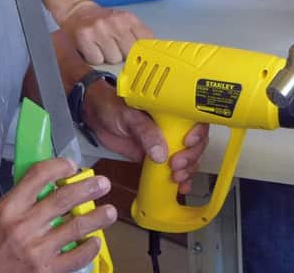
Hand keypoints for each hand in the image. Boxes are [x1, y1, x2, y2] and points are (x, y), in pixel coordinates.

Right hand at [0, 158, 113, 272]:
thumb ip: (24, 198)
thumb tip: (54, 182)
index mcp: (10, 208)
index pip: (38, 176)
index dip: (59, 166)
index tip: (72, 166)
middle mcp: (24, 226)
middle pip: (64, 199)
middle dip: (89, 188)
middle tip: (103, 183)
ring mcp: (36, 249)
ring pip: (76, 226)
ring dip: (98, 217)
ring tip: (109, 211)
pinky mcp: (45, 270)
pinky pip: (76, 257)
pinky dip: (90, 248)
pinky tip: (95, 240)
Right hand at [59, 0, 152, 64]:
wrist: (78, 11)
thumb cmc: (104, 21)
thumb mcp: (124, 21)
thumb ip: (137, 34)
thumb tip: (151, 53)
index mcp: (128, 18)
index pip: (145, 40)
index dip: (141, 50)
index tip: (137, 54)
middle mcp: (115, 22)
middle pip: (129, 52)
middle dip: (123, 54)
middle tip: (114, 47)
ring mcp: (99, 29)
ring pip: (113, 59)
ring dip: (108, 57)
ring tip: (102, 47)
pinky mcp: (84, 37)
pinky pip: (97, 60)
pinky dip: (94, 59)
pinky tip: (92, 49)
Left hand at [83, 84, 210, 194]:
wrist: (95, 116)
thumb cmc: (112, 106)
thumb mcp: (129, 116)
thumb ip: (145, 132)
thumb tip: (161, 154)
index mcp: (170, 110)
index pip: (195, 120)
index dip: (198, 133)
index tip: (188, 142)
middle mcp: (173, 126)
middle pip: (196, 143)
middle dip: (191, 157)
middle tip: (176, 165)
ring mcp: (166, 142)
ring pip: (188, 157)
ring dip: (188, 170)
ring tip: (177, 177)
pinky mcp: (157, 157)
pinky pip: (173, 167)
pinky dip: (179, 178)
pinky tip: (180, 186)